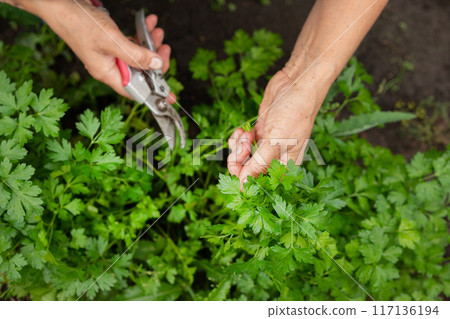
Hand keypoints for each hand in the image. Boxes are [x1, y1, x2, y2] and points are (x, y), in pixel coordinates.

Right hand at [25, 0, 174, 100]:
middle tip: (165, 48)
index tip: (171, 96)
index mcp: (107, 73)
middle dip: (155, 60)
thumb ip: (136, 55)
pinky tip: (147, 24)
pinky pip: (131, 43)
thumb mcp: (112, 41)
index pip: (136, 91)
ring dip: (150, 44)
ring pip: (137, 55)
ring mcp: (109, 55)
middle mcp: (109, 67)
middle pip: (140, 72)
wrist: (59, 4)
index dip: (154, 93)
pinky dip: (141, 35)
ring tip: (157, 30)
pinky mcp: (109, 42)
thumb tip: (156, 65)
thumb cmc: (79, 23)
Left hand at [227, 69, 322, 186]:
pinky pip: (241, 144)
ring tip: (245, 134)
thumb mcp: (276, 141)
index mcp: (285, 167)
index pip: (261, 184)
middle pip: (247, 172)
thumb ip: (259, 164)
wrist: (296, 84)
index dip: (245, 181)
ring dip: (238, 148)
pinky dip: (237, 139)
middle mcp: (275, 159)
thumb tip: (243, 184)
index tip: (238, 170)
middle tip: (243, 145)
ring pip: (242, 158)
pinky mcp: (259, 134)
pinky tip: (242, 130)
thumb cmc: (294, 113)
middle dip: (239, 161)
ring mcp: (265, 146)